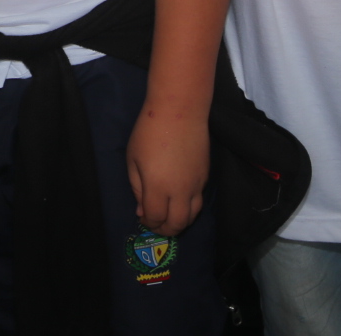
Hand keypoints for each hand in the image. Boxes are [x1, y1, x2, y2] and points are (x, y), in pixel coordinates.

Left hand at [125, 113, 209, 237]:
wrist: (180, 111)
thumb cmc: (149, 131)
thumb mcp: (133, 159)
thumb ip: (137, 187)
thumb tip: (142, 210)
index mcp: (158, 187)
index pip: (155, 217)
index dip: (148, 222)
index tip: (142, 218)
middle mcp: (180, 191)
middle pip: (177, 224)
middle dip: (165, 229)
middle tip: (156, 225)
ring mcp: (196, 185)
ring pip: (192, 215)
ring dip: (180, 222)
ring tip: (169, 218)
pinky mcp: (206, 176)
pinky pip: (198, 200)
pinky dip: (189, 207)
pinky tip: (179, 201)